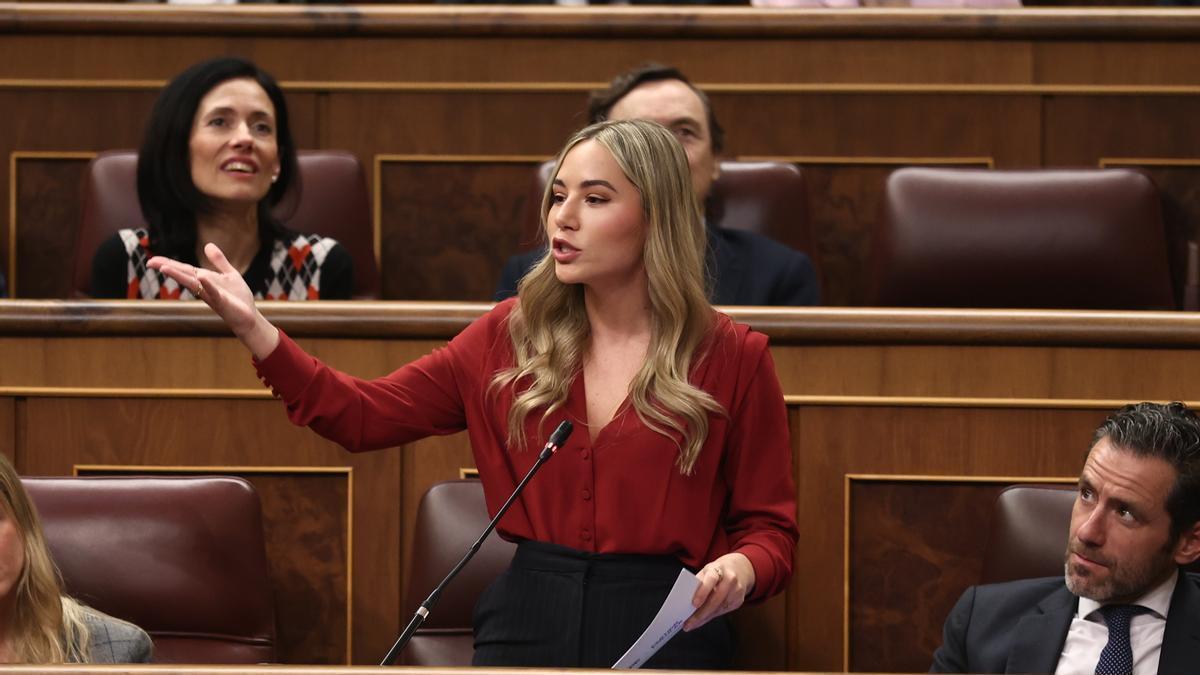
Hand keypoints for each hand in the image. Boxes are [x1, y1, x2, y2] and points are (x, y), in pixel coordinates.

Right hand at [147, 243, 278, 358]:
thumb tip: (207, 244)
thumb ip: (219, 261)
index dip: (169, 263)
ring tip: (164, 268)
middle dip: (168, 268)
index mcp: (205, 279)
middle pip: (184, 275)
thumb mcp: (229, 274)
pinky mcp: (222, 301)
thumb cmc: (238, 297)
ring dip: (179, 276)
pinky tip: (201, 276)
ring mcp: (211, 294)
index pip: (184, 269)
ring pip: (193, 284)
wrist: (248, 316)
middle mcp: (204, 287)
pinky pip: (214, 292)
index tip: (152, 259)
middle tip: (150, 262)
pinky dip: (207, 285)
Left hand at [682, 552, 754, 630]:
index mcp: (718, 568)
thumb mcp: (707, 571)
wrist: (740, 569)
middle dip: (701, 613)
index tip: (693, 604)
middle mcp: (730, 579)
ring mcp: (736, 590)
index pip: (711, 579)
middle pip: (716, 598)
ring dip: (704, 618)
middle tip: (689, 623)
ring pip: (719, 608)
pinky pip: (723, 611)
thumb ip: (699, 583)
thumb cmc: (717, 571)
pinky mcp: (739, 600)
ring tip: (692, 624)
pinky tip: (702, 620)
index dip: (703, 592)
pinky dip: (711, 616)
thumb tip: (686, 599)